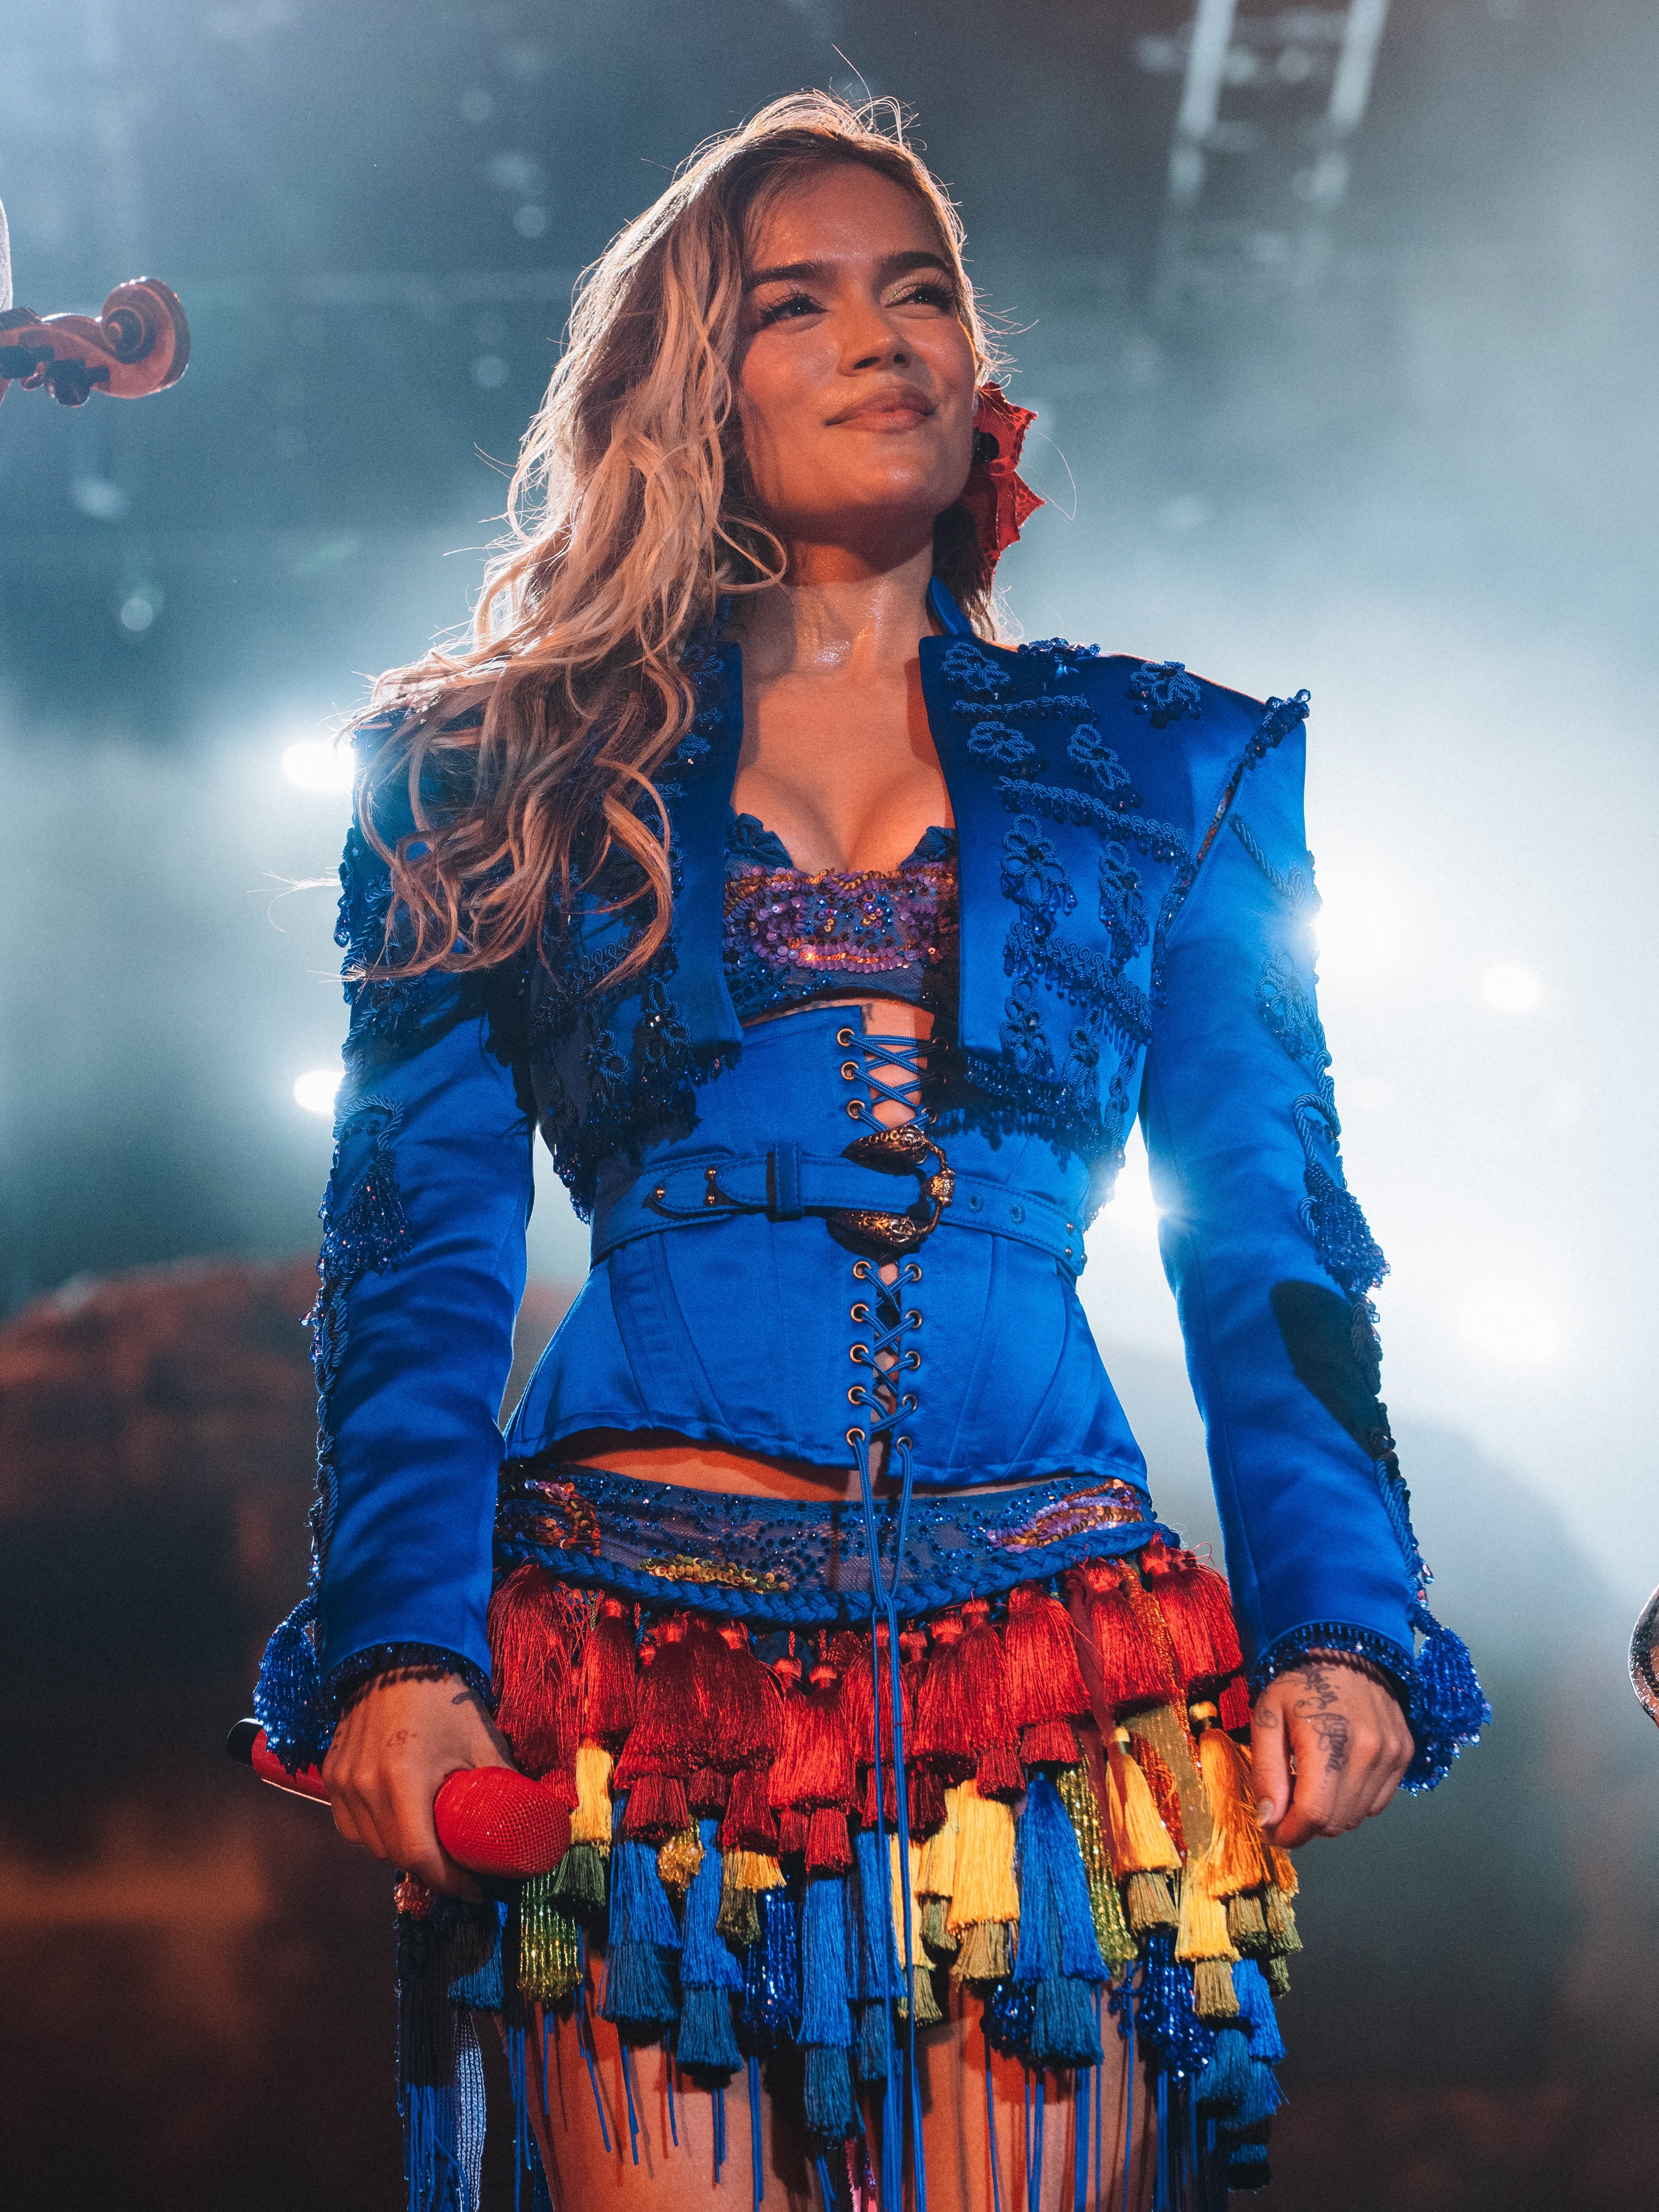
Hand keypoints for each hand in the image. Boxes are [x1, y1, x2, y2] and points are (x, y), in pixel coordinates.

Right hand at [321, 1670, 512, 1898]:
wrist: (400, 1657)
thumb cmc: (445, 1699)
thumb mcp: (483, 1741)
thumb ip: (505, 1785)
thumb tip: (534, 1822)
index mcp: (403, 1780)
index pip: (419, 1856)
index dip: (450, 1882)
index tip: (476, 1888)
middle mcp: (364, 1785)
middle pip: (394, 1855)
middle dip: (430, 1869)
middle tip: (460, 1866)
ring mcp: (341, 1781)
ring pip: (368, 1844)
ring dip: (400, 1851)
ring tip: (432, 1842)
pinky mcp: (330, 1774)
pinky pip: (350, 1823)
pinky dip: (373, 1831)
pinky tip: (397, 1820)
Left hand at [1250, 1657, 1412, 1847]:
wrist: (1345, 1649)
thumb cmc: (1299, 1682)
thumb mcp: (1267, 1718)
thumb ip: (1266, 1773)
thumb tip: (1268, 1822)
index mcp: (1329, 1741)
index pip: (1314, 1815)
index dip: (1289, 1833)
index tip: (1271, 1830)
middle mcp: (1369, 1752)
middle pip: (1336, 1822)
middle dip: (1306, 1824)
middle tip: (1286, 1802)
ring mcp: (1392, 1754)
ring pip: (1357, 1816)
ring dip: (1330, 1813)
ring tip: (1311, 1782)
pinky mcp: (1404, 1754)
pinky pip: (1377, 1802)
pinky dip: (1354, 1800)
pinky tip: (1337, 1774)